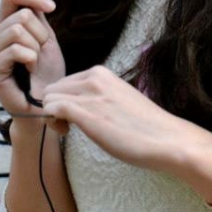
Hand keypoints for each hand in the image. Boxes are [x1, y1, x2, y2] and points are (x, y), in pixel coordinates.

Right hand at [0, 0, 64, 116]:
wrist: (46, 101)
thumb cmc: (46, 71)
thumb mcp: (44, 35)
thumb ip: (35, 11)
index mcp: (4, 23)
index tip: (52, 8)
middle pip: (22, 14)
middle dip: (41, 33)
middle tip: (40, 51)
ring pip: (18, 29)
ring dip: (36, 46)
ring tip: (34, 61)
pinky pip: (16, 49)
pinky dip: (30, 57)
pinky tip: (29, 69)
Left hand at [41, 66, 207, 173]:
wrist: (164, 138)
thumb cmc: (144, 125)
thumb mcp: (117, 99)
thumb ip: (97, 96)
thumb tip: (77, 105)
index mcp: (101, 72)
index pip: (63, 82)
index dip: (62, 101)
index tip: (73, 118)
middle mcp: (93, 78)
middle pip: (51, 89)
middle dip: (54, 108)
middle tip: (68, 127)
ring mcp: (90, 94)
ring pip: (47, 98)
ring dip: (51, 116)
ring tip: (68, 131)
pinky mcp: (87, 113)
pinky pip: (51, 108)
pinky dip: (51, 121)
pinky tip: (66, 132)